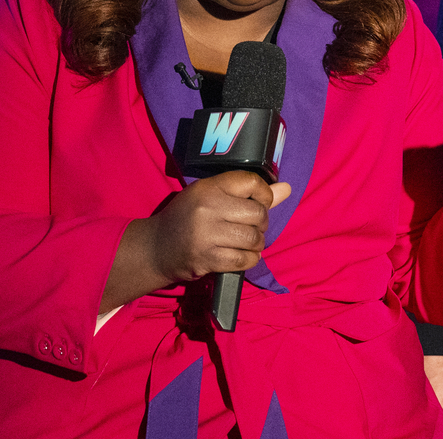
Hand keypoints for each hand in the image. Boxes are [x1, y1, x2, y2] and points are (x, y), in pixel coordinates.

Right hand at [147, 172, 292, 283]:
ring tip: (247, 243)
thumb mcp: (212, 197)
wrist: (156, 248)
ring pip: (254, 239)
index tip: (259, 203)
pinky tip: (241, 256)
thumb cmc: (187, 217)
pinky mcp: (207, 259)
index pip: (251, 182)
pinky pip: (245, 260)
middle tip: (251, 227)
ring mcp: (206, 235)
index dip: (264, 194)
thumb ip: (250, 194)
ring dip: (257, 244)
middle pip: (258, 213)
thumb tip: (286, 189)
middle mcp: (207, 208)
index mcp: (209, 187)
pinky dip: (249, 260)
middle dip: (261, 224)